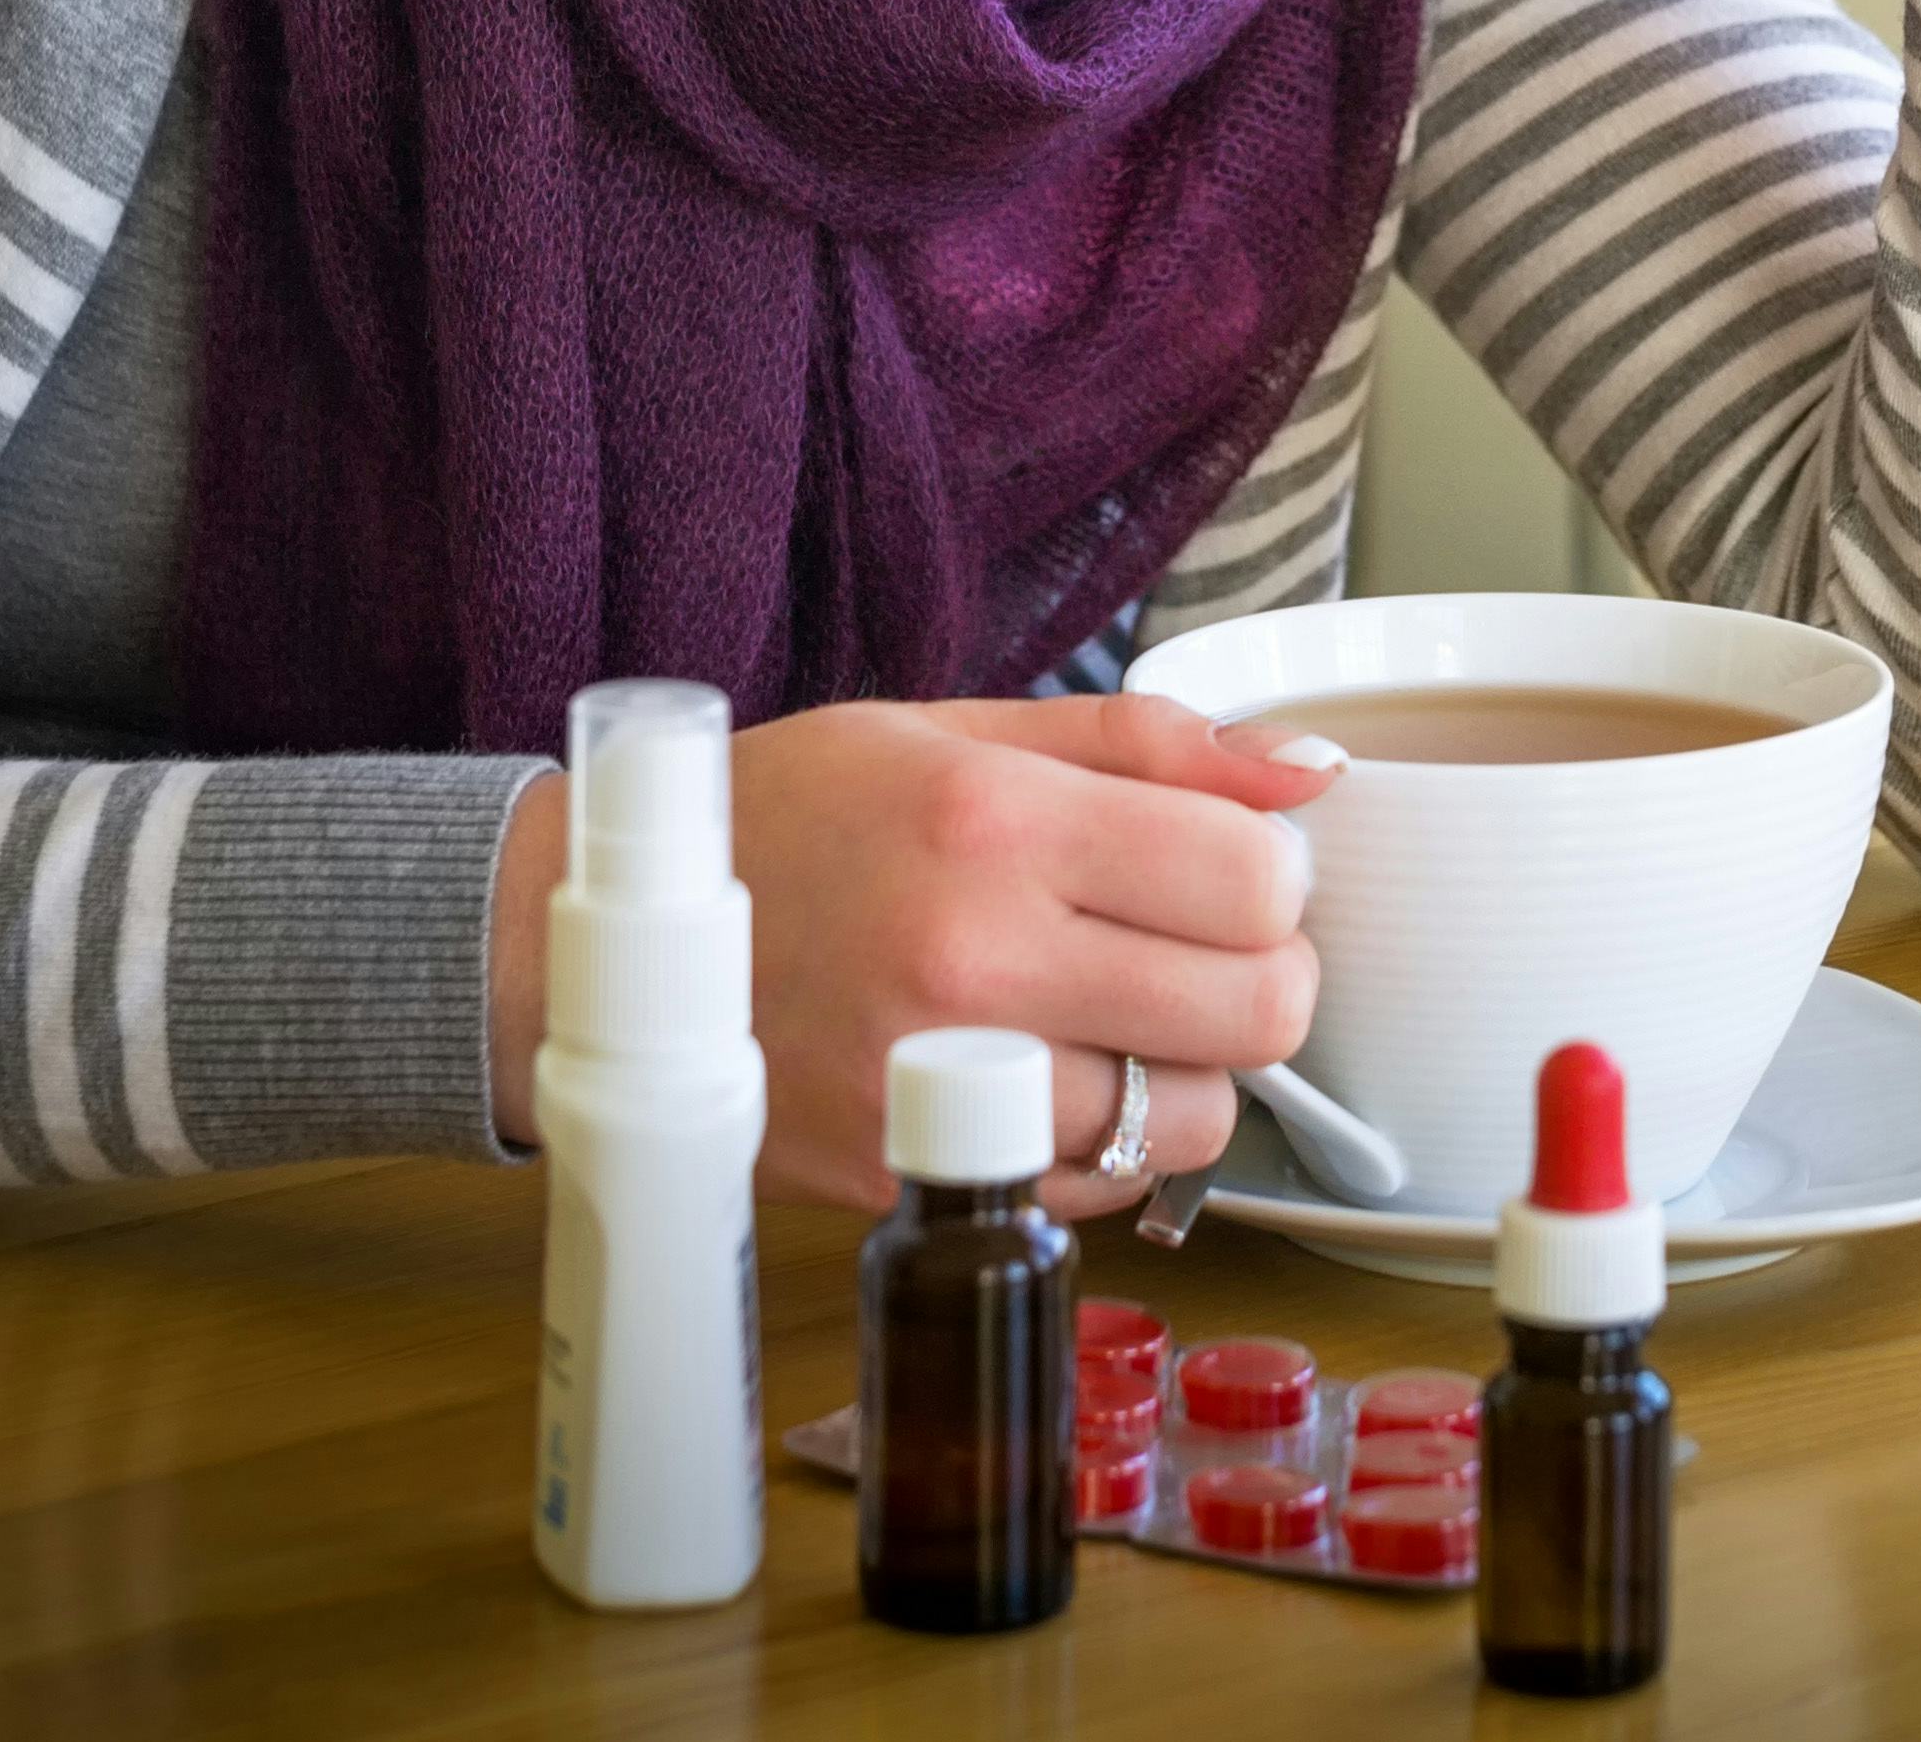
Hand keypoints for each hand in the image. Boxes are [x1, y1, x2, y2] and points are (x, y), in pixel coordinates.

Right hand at [490, 693, 1335, 1214]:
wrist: (608, 950)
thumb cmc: (796, 819)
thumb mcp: (957, 730)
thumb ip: (1150, 744)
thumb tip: (1311, 775)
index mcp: (994, 824)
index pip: (1255, 884)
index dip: (1271, 880)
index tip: (1227, 873)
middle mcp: (974, 962)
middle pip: (1256, 1013)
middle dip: (1259, 978)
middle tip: (1195, 951)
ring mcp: (941, 1088)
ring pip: (1191, 1123)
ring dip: (1188, 1076)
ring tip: (1117, 1022)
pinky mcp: (913, 1179)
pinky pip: (1098, 1191)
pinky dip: (1105, 1145)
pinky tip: (1048, 1078)